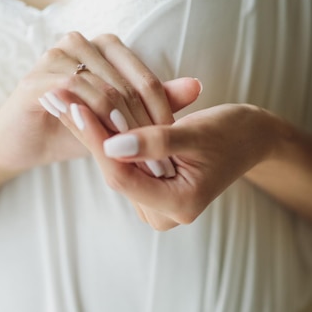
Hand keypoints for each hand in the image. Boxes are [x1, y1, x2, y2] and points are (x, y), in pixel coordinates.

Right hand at [0, 32, 184, 173]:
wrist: (23, 143)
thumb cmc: (73, 128)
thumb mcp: (118, 118)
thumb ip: (153, 101)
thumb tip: (197, 87)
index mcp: (103, 48)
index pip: (144, 78)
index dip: (162, 112)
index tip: (174, 144)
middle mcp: (80, 43)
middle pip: (127, 83)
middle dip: (145, 123)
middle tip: (159, 156)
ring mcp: (56, 57)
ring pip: (105, 87)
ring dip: (123, 123)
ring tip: (137, 153)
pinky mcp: (37, 78)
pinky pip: (75, 92)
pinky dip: (95, 116)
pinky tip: (107, 140)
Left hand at [54, 102, 274, 229]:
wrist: (253, 138)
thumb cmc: (233, 132)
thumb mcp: (197, 133)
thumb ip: (155, 143)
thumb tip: (111, 146)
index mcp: (179, 205)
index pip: (123, 175)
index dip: (97, 141)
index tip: (74, 107)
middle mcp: (164, 213)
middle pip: (115, 172)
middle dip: (87, 134)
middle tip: (58, 98)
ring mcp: (157, 205)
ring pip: (116, 167)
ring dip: (92, 133)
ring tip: (64, 100)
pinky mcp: (153, 191)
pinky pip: (124, 164)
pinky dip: (108, 138)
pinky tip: (84, 112)